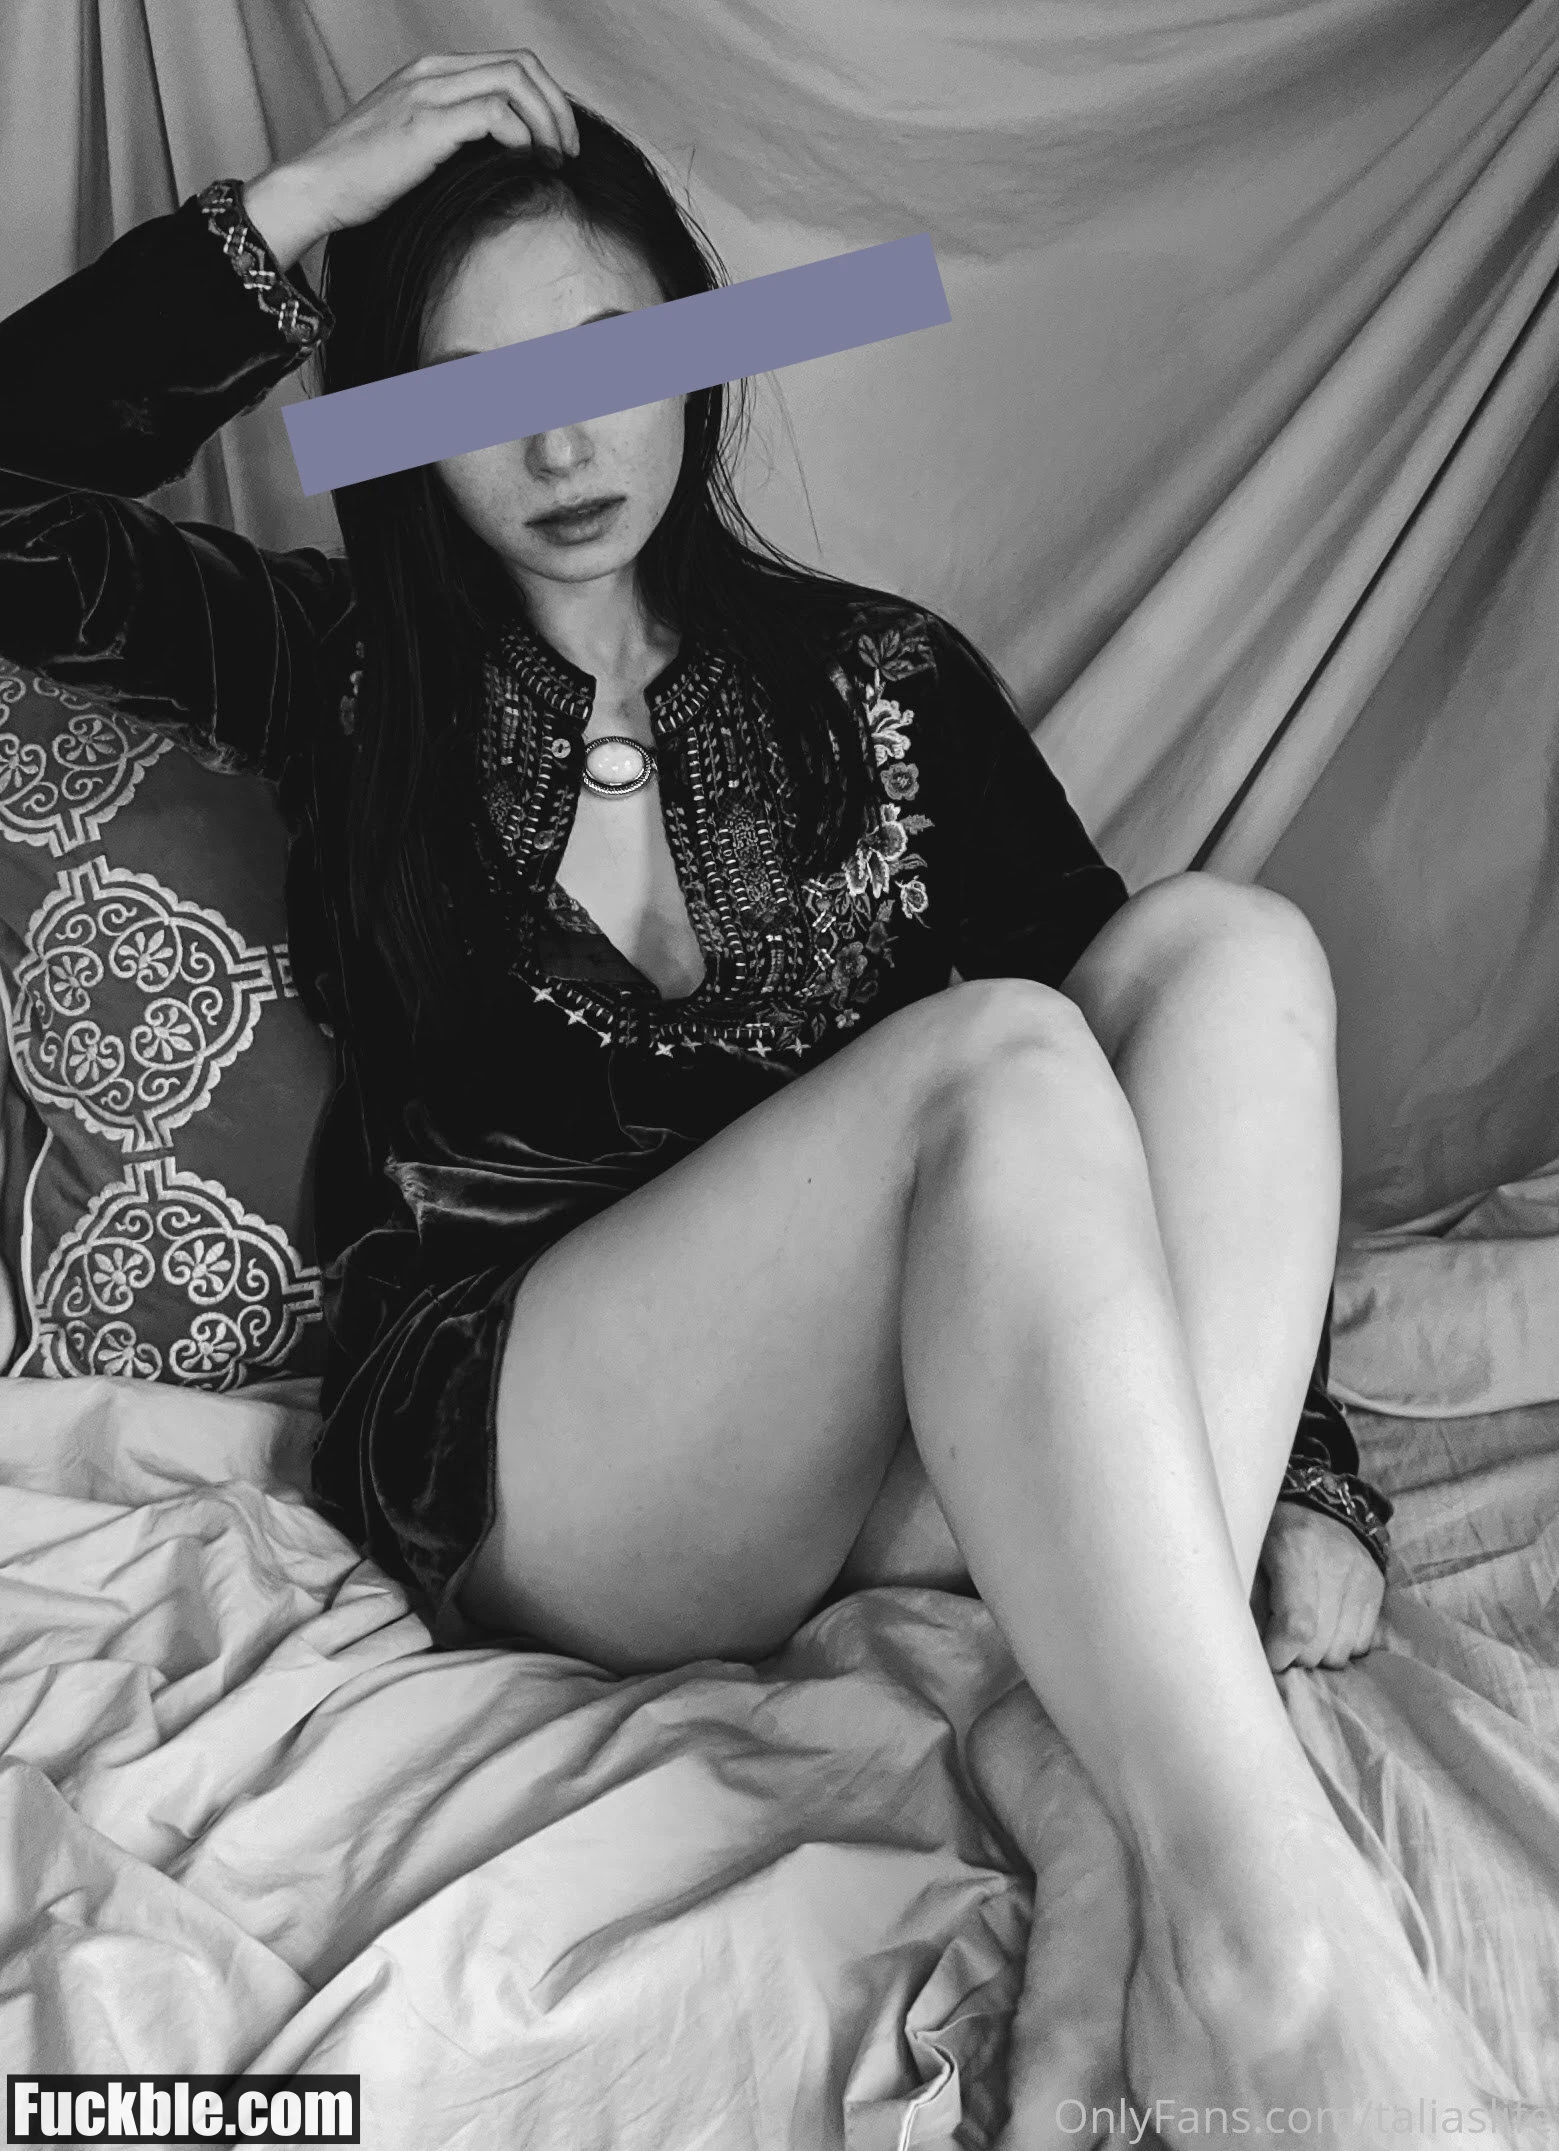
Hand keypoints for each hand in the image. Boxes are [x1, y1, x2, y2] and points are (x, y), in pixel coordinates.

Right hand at [241, 51, 580, 270]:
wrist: (316, 189)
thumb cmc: (362, 180)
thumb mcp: (413, 146)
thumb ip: (453, 135)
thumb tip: (505, 156)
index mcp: (430, 71)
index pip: (509, 62)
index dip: (546, 98)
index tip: (559, 141)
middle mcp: (431, 71)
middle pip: (522, 63)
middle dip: (558, 106)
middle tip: (570, 151)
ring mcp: (428, 92)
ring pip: (516, 81)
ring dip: (548, 121)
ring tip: (555, 160)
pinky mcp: (427, 123)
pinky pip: (495, 113)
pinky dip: (522, 137)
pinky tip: (526, 164)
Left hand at [1255, 1501, 1384, 1671]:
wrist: (1319, 1502)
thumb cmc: (1273, 1532)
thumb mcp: (1251, 1556)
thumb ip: (1252, 1602)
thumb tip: (1252, 1650)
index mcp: (1294, 1550)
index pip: (1296, 1625)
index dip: (1279, 1653)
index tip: (1268, 1657)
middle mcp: (1334, 1564)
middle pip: (1319, 1645)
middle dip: (1295, 1656)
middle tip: (1280, 1641)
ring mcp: (1361, 1576)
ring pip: (1342, 1650)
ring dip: (1319, 1654)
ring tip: (1302, 1634)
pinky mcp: (1377, 1587)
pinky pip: (1362, 1643)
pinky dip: (1340, 1644)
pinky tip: (1325, 1626)